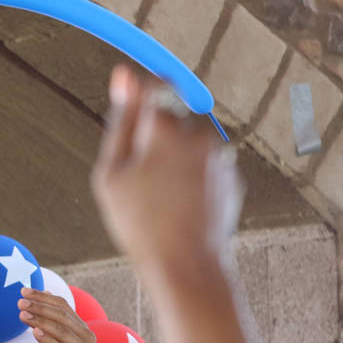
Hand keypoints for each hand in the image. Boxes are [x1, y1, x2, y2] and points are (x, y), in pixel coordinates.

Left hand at [18, 289, 95, 342]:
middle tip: (20, 302)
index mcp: (80, 329)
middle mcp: (86, 337)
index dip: (43, 296)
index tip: (24, 291)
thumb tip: (39, 300)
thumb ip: (47, 325)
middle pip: (62, 315)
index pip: (62, 305)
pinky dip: (48, 340)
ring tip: (22, 314)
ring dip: (40, 320)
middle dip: (39, 306)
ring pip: (61, 330)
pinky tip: (34, 332)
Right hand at [90, 65, 242, 275]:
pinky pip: (204, 168)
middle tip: (138, 181)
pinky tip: (179, 210)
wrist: (186, 267)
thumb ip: (119, 121)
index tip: (129, 123)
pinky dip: (191, 181)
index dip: (136, 105)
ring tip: (159, 201)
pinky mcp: (231, 178)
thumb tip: (124, 75)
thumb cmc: (141, 224)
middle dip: (156, 140)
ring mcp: (220, 157)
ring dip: (174, 161)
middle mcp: (199, 134)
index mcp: (166, 128)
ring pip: (189, 145)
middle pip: (173, 119)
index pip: (153, 89)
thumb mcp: (111, 174)